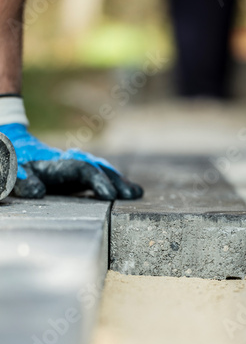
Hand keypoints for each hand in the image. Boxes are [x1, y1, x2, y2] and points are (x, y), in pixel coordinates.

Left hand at [0, 124, 142, 200]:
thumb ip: (23, 180)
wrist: (13, 148)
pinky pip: (98, 176)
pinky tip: (125, 190)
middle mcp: (70, 163)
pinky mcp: (75, 175)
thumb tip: (38, 192)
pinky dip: (112, 181)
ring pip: (101, 171)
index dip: (98, 181)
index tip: (111, 196)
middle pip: (99, 169)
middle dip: (116, 181)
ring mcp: (74, 168)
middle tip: (133, 194)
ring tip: (136, 192)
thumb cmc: (12, 163)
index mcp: (57, 164)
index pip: (84, 170)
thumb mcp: (12, 171)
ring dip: (118, 181)